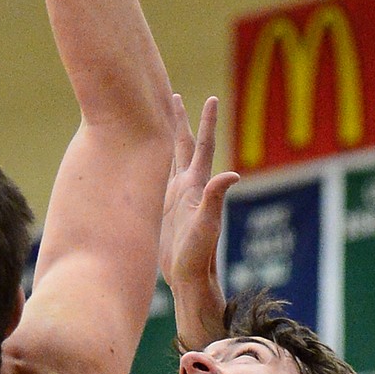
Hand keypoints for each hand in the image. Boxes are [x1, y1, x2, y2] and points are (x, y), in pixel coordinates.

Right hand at [159, 94, 236, 348]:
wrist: (188, 277)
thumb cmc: (199, 254)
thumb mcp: (207, 225)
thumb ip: (215, 198)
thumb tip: (233, 174)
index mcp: (195, 186)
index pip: (202, 146)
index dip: (206, 122)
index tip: (209, 98)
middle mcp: (186, 187)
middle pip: (181, 145)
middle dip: (178, 121)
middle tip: (172, 95)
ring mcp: (173, 197)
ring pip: (167, 159)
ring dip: (162, 138)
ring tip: (155, 119)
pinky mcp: (160, 209)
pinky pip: (154, 178)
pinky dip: (149, 163)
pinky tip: (141, 157)